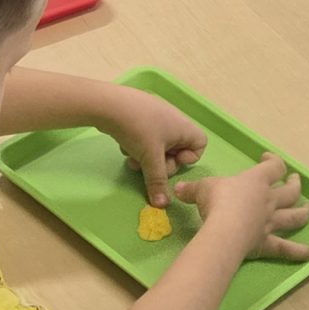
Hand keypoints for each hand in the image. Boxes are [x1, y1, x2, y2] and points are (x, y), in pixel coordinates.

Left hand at [99, 90, 206, 206]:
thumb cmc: (138, 129)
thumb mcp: (149, 158)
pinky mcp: (139, 117)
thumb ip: (157, 182)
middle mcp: (173, 121)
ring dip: (145, 158)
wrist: (108, 104)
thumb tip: (161, 205)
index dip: (189, 158)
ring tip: (132, 159)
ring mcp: (155, 117)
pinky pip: (144, 138)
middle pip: (176, 150)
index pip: (200, 145)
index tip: (172, 161)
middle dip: (161, 162)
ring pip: (157, 147)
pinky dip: (136, 146)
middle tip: (148, 165)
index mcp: (183, 127)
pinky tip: (124, 146)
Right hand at [173, 154, 308, 263]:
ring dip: (304, 212)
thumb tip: (177, 189)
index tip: (267, 159)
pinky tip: (308, 254)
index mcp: (256, 181)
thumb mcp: (201, 189)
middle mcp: (268, 200)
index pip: (274, 167)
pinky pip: (286, 247)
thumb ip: (191, 189)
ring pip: (295, 216)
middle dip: (294, 184)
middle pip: (290, 191)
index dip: (273, 161)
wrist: (224, 230)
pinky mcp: (268, 242)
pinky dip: (298, 251)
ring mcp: (271, 222)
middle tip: (295, 180)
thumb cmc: (216, 202)